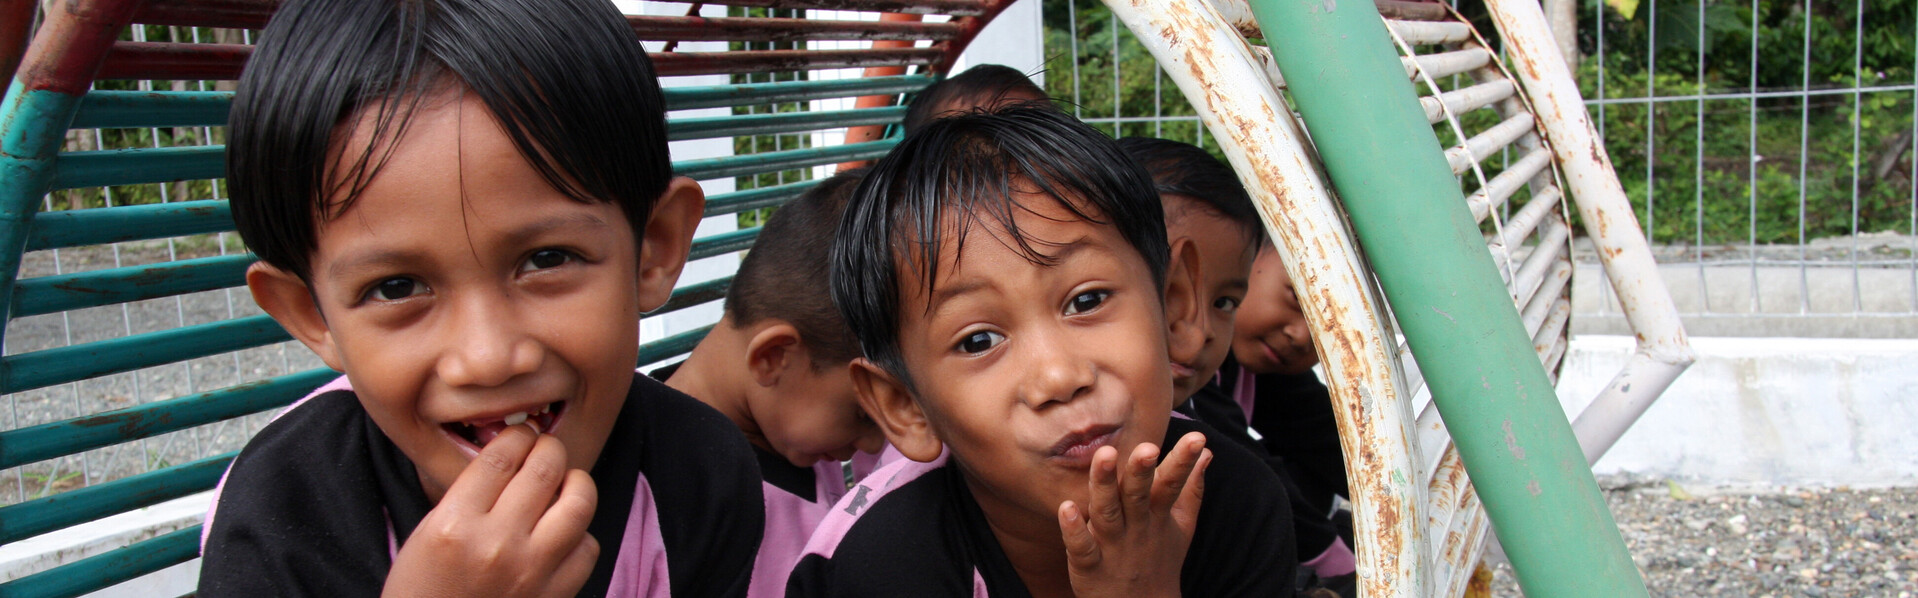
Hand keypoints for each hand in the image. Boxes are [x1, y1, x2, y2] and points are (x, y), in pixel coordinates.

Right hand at [383, 425, 598, 597]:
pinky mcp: (554, 595)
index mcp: (455, 524)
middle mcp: (496, 545)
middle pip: (545, 469)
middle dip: (550, 449)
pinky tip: (563, 534)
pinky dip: (580, 534)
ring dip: (576, 483)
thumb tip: (513, 456)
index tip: (521, 435)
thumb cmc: (424, 590)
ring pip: (578, 503)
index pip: (502, 457)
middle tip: (546, 451)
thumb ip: (468, 494)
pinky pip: (587, 547)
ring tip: (566, 483)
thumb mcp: (426, 534)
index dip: (518, 436)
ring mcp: (530, 572)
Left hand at [1057, 431, 1209, 597]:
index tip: (1198, 438)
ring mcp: (1112, 547)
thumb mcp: (1180, 526)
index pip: (1171, 485)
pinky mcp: (1089, 565)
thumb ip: (1191, 489)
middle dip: (1141, 472)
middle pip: (1137, 496)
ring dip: (1104, 485)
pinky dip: (1073, 530)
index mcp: (1157, 516)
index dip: (1183, 462)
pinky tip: (1065, 508)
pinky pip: (1081, 547)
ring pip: (1106, 513)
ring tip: (1105, 456)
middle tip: (1147, 448)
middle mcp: (1135, 528)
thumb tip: (1206, 453)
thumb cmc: (1159, 560)